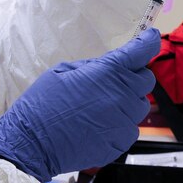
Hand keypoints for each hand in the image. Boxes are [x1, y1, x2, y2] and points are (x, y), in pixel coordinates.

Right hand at [0, 29, 160, 181]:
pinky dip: (120, 124)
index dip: (149, 41)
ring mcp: (124, 122)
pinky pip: (131, 128)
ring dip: (128, 102)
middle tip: (114, 80)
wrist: (32, 144)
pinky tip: (99, 125)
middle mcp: (122, 95)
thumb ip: (92, 66)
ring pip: (140, 106)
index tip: (150, 38)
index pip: (142, 50)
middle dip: (134, 76)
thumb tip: (109, 65)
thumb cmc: (41, 104)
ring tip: (102, 106)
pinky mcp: (120, 143)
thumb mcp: (62, 71)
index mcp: (108, 72)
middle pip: (146, 80)